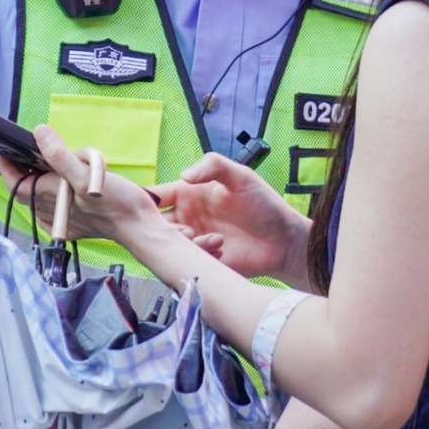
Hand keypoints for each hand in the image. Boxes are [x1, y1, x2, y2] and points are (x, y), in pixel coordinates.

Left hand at [18, 126, 171, 247]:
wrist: (138, 227)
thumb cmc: (116, 201)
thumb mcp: (86, 173)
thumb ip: (60, 155)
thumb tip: (40, 133)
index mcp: (50, 195)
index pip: (16, 183)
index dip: (6, 167)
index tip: (4, 151)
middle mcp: (52, 209)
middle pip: (27, 191)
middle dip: (23, 173)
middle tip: (25, 155)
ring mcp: (63, 220)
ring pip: (39, 201)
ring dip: (38, 185)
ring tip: (45, 169)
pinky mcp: (76, 226)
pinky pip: (54, 213)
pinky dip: (51, 201)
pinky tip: (58, 194)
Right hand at [150, 153, 311, 283]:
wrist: (284, 241)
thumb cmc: (264, 205)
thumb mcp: (241, 176)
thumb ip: (213, 166)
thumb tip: (184, 175)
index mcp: (188, 195)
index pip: (155, 197)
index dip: (145, 202)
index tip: (145, 208)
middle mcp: (187, 219)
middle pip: (155, 225)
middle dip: (163, 229)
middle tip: (186, 230)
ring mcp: (194, 242)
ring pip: (169, 246)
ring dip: (186, 244)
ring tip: (215, 239)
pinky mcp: (202, 262)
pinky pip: (186, 262)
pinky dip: (199, 257)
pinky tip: (222, 250)